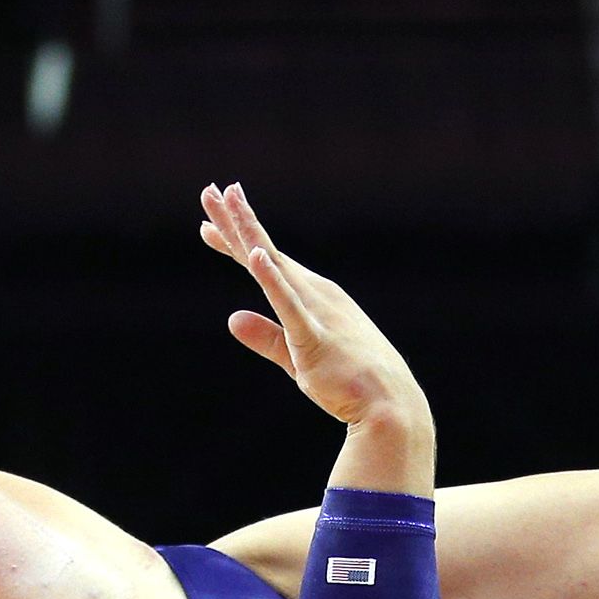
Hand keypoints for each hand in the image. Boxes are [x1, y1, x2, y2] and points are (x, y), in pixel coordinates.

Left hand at [197, 182, 435, 495]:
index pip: (267, 264)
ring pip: (273, 264)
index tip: (209, 225)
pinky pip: (289, 305)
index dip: (236, 242)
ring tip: (227, 201)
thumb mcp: (297, 358)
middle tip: (209, 191)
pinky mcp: (314, 337)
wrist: (389, 407)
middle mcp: (314, 294)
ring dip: (249, 232)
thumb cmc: (350, 384)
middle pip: (264, 252)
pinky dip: (272, 280)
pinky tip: (256, 257)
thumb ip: (266, 338)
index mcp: (312, 298)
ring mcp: (316, 311)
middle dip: (235, 221)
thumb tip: (233, 320)